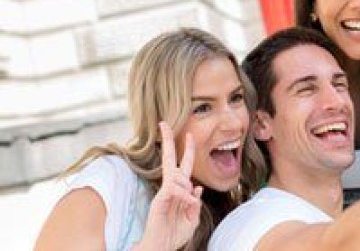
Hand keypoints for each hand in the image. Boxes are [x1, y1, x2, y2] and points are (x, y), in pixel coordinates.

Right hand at [136, 122, 202, 249]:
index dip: (188, 151)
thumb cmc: (175, 234)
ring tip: (188, 205)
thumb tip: (197, 187)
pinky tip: (189, 203)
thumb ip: (195, 203)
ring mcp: (164, 193)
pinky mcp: (159, 200)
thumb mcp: (192, 218)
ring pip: (178, 177)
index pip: (183, 166)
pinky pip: (174, 190)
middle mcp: (171, 188)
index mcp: (179, 190)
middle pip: (170, 160)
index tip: (190, 134)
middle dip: (169, 141)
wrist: (162, 246)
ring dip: (186, 189)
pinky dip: (185, 196)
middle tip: (165, 124)